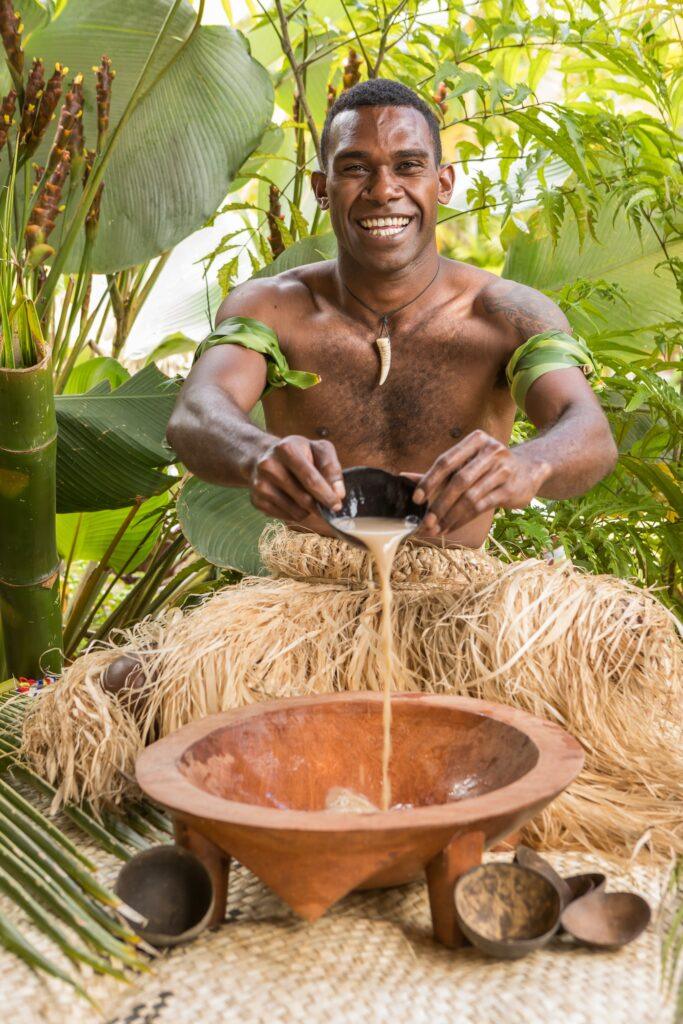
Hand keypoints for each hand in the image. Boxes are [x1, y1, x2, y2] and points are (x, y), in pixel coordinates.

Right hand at [249, 434, 344, 521]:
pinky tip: (294, 500)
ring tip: (308, 497)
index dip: (326, 495)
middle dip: (320, 506)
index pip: (310, 479)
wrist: (263, 456)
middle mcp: (269, 466)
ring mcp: (260, 485)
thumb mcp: (318, 449)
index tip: (337, 506)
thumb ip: (332, 468)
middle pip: (303, 498)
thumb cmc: (298, 453)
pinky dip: (296, 513)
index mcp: (286, 449)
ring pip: (296, 511)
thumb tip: (338, 494)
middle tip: (328, 507)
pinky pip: (286, 517)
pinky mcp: (257, 501)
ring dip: (309, 510)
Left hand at [410, 430, 550, 534]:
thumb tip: (404, 477)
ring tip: (436, 528)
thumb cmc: (489, 466)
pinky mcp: (510, 488)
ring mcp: (503, 469)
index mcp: (476, 440)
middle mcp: (491, 451)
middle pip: (458, 481)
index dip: (429, 480)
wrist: (530, 469)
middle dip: (439, 504)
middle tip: (426, 521)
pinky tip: (451, 527)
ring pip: (470, 497)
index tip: (416, 499)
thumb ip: (439, 470)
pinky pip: (482, 507)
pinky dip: (463, 519)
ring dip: (450, 516)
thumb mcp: (467, 462)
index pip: (447, 461)